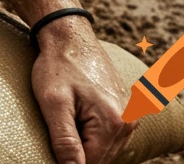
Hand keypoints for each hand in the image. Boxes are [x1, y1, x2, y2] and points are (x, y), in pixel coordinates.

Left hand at [32, 20, 134, 163]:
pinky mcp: (125, 108)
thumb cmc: (57, 64)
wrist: (68, 33)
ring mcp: (130, 114)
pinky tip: (77, 114)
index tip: (54, 143)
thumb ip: (65, 141)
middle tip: (59, 125)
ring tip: (67, 116)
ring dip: (85, 141)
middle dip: (78, 150)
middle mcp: (129, 122)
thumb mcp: (53, 102)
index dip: (68, 160)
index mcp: (114, 123)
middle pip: (100, 158)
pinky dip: (92, 132)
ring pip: (105, 148)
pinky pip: (109, 134)